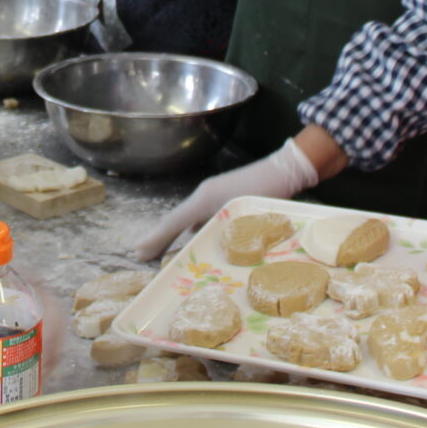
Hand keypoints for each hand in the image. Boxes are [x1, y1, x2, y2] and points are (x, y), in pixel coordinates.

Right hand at [136, 138, 319, 261]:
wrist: (287, 170)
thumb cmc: (264, 190)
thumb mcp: (239, 214)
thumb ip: (217, 230)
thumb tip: (195, 248)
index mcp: (203, 198)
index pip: (173, 222)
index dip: (156, 239)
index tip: (139, 254)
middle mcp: (205, 196)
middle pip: (177, 220)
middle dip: (160, 238)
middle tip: (144, 257)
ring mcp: (216, 197)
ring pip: (189, 219)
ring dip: (175, 235)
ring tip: (164, 254)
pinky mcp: (227, 200)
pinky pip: (202, 218)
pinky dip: (193, 232)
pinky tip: (195, 243)